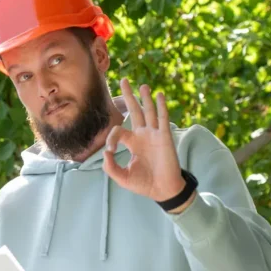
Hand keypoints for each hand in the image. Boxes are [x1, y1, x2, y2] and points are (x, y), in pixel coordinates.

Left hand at [103, 78, 186, 202]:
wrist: (163, 190)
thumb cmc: (144, 184)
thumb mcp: (122, 177)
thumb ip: (110, 167)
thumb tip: (106, 152)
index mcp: (133, 142)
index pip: (118, 130)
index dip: (111, 137)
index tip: (111, 151)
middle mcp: (143, 135)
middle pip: (135, 111)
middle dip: (129, 96)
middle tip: (123, 80)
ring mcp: (154, 135)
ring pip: (149, 112)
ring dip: (145, 98)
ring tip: (142, 85)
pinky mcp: (164, 137)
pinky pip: (162, 119)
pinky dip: (161, 106)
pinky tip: (159, 95)